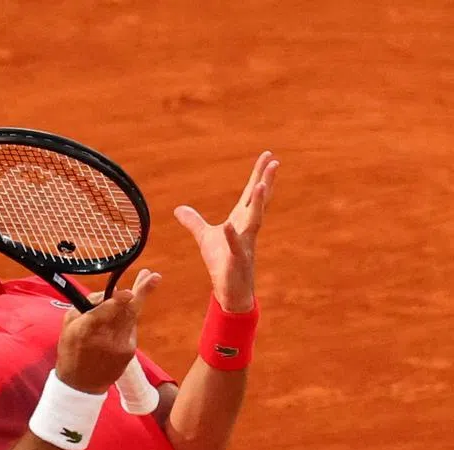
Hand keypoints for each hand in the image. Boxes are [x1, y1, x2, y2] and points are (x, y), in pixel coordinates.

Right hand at [56, 269, 161, 393]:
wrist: (81, 384)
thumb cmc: (71, 350)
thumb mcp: (69, 324)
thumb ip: (88, 306)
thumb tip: (110, 292)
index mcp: (86, 329)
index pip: (105, 312)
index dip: (118, 301)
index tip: (128, 292)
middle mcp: (106, 337)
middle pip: (128, 311)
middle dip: (142, 291)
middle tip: (155, 276)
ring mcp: (121, 346)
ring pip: (133, 317)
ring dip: (139, 299)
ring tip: (149, 280)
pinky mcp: (130, 352)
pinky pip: (131, 328)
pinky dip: (128, 319)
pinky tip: (124, 315)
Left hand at [174, 151, 279, 312]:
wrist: (229, 290)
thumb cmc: (221, 263)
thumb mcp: (204, 238)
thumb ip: (194, 222)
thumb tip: (178, 209)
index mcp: (240, 220)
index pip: (251, 193)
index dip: (258, 174)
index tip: (268, 155)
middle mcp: (246, 229)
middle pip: (258, 201)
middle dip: (266, 181)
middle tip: (274, 162)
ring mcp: (244, 243)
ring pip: (254, 220)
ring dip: (258, 203)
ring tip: (261, 185)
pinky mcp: (237, 260)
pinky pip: (235, 246)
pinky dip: (232, 236)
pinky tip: (229, 225)